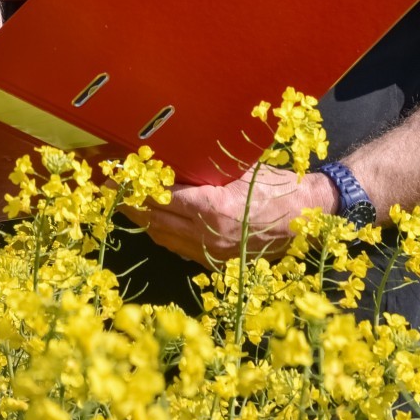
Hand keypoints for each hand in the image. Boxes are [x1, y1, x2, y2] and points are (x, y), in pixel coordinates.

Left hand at [121, 165, 334, 264]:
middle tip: (112, 190)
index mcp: (211, 208)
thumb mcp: (237, 167)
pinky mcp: (218, 264)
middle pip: (155, 220)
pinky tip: (156, 222)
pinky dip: (165, 235)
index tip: (116, 177)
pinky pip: (181, 249)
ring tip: (128, 204)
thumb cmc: (274, 183)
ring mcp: (213, 254)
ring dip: (144, 221)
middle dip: (130, 204)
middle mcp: (208, 235)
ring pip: (164, 238)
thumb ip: (202, 166)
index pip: (159, 198)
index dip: (134, 187)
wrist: (307, 215)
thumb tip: (167, 155)